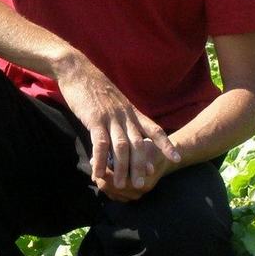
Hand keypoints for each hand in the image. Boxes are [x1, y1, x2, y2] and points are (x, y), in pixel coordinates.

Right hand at [54, 52, 179, 194]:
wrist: (78, 70)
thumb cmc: (96, 88)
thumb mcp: (117, 102)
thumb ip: (124, 118)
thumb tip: (129, 134)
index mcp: (133, 112)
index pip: (155, 130)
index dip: (165, 145)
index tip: (176, 158)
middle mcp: (125, 116)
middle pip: (139, 144)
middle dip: (141, 165)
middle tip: (143, 184)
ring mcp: (111, 118)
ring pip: (122, 147)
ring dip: (122, 168)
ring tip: (122, 185)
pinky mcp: (94, 119)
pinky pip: (100, 144)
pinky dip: (100, 160)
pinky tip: (98, 174)